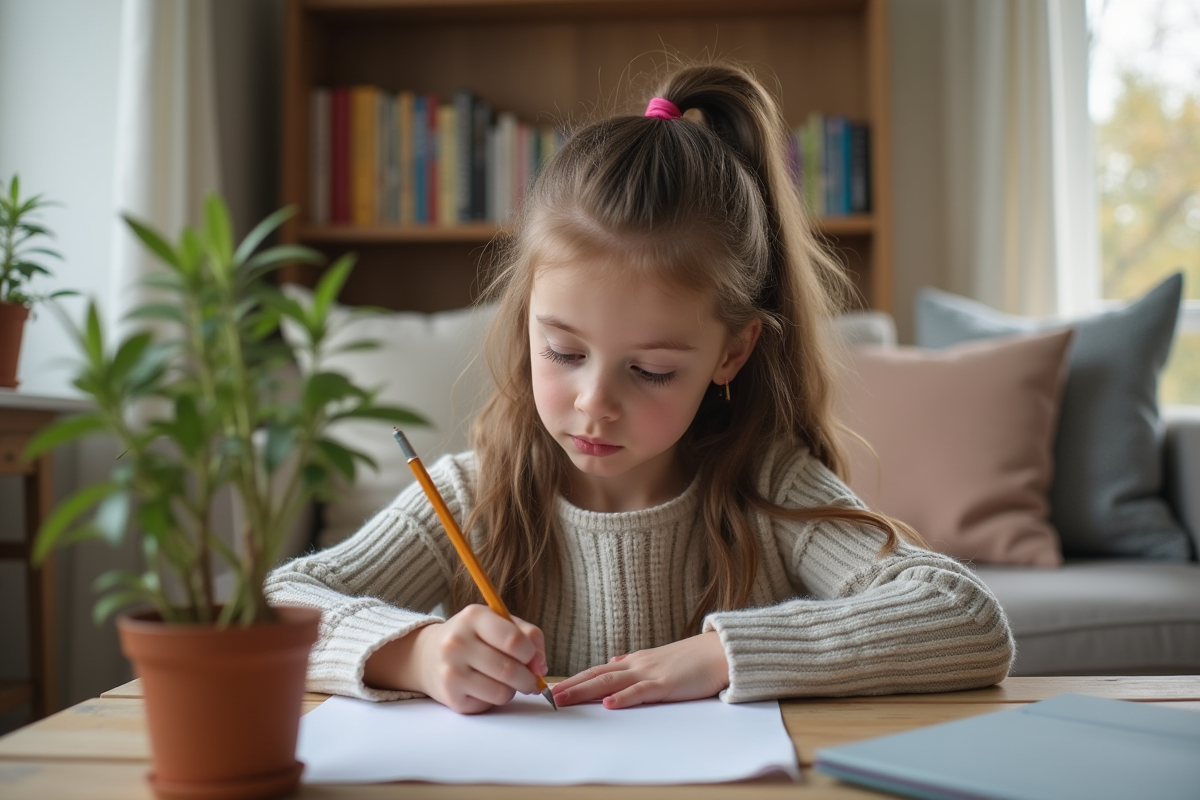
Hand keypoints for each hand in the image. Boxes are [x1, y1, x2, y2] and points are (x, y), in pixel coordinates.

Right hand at [365, 604, 546, 713]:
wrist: (429, 655)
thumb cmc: (474, 637)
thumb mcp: (499, 622)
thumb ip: (528, 636)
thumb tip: (541, 666)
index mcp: (474, 617)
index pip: (514, 640)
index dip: (532, 654)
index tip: (533, 659)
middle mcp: (457, 643)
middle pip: (510, 670)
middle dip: (529, 679)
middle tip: (530, 679)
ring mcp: (451, 672)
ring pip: (502, 692)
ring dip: (513, 690)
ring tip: (505, 680)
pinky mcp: (451, 698)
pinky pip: (489, 704)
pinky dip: (495, 698)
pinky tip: (486, 687)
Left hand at [550, 631, 728, 709]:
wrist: (720, 652)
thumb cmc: (692, 660)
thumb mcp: (658, 659)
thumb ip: (635, 663)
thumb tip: (614, 661)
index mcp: (635, 661)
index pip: (598, 671)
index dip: (575, 679)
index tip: (554, 687)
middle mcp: (637, 664)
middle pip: (597, 675)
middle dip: (571, 686)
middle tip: (547, 695)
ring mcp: (651, 673)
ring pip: (611, 682)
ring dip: (585, 691)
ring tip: (564, 699)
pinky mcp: (667, 684)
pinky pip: (641, 692)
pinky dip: (623, 698)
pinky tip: (608, 704)